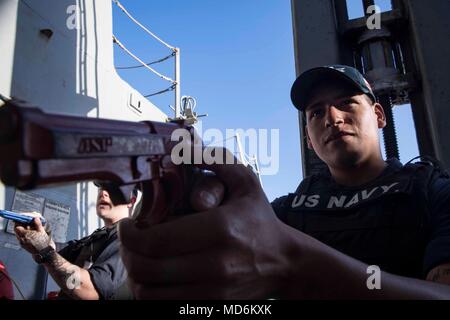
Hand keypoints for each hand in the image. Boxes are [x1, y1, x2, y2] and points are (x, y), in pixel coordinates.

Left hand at [14, 216, 53, 254]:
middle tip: (26, 222)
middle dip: (21, 225)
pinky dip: (24, 234)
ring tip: (30, 227)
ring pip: (19, 234)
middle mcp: (22, 239)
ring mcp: (22, 242)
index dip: (19, 222)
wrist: (44, 252)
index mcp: (25, 235)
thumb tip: (35, 217)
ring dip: (23, 229)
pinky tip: (31, 233)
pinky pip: (21, 238)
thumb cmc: (43, 242)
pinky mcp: (23, 245)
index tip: (22, 218)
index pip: (17, 226)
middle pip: (17, 230)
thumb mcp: (42, 231)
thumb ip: (37, 224)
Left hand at [118, 149, 294, 298]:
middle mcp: (216, 264)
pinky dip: (150, 293)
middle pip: (148, 268)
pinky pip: (164, 305)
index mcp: (220, 229)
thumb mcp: (246, 181)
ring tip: (137, 258)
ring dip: (135, 275)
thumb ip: (215, 159)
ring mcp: (213, 290)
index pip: (156, 241)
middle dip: (127, 253)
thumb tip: (182, 146)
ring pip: (150, 292)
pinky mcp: (212, 305)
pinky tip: (153, 276)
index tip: (126, 225)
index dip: (129, 235)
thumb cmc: (260, 220)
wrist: (285, 263)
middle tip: (127, 240)